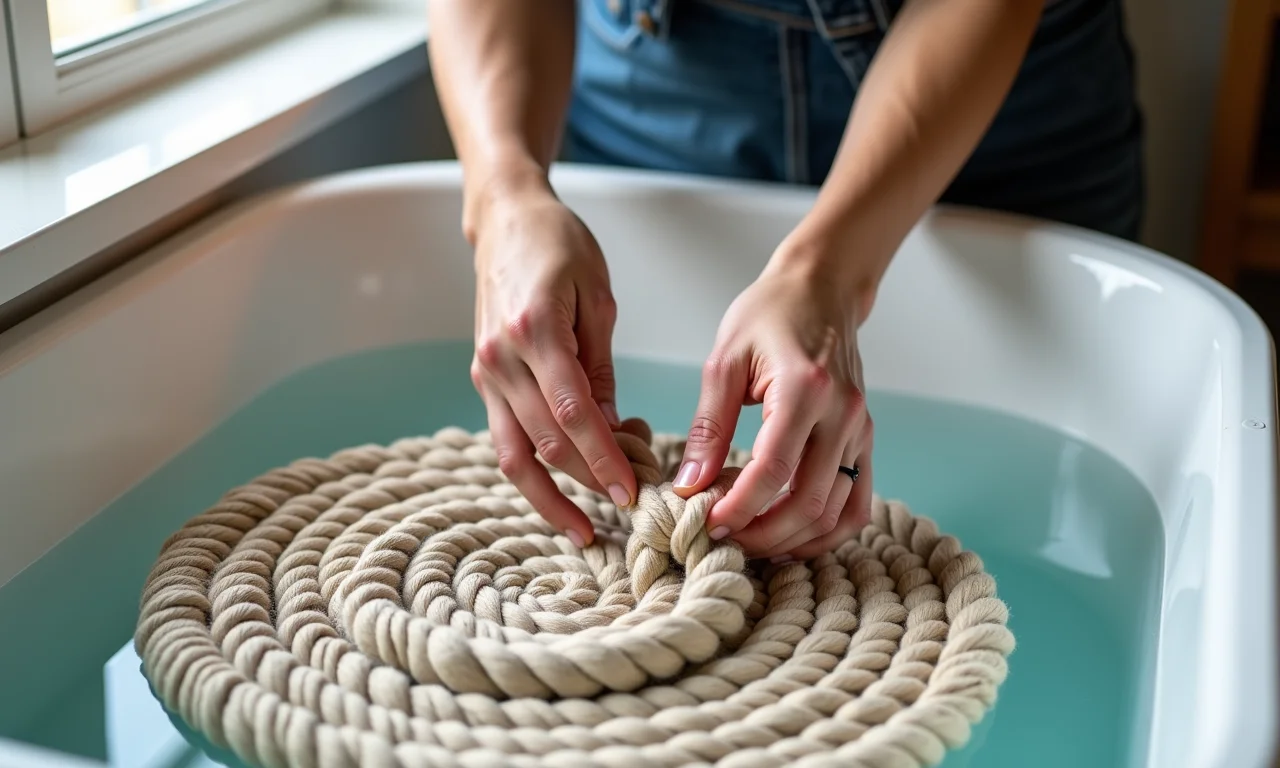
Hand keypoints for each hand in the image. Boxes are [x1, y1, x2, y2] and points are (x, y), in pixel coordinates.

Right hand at [468, 180, 636, 547]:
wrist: (506, 221)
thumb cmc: (560, 246)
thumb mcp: (597, 299)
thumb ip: (601, 367)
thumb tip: (613, 430)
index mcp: (534, 331)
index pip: (573, 415)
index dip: (604, 461)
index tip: (633, 492)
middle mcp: (500, 358)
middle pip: (545, 443)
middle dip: (588, 483)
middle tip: (628, 508)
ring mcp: (484, 371)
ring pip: (514, 455)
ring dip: (549, 497)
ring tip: (583, 529)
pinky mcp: (482, 378)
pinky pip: (504, 439)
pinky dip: (532, 471)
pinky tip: (560, 493)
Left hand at [671, 249, 873, 561]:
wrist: (820, 288)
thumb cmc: (768, 314)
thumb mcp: (723, 361)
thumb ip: (707, 427)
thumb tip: (690, 484)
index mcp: (804, 389)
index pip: (773, 471)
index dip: (739, 509)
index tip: (708, 525)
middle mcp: (843, 414)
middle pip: (809, 503)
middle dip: (763, 535)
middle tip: (723, 541)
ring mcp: (861, 430)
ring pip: (837, 513)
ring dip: (793, 539)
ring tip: (750, 541)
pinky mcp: (866, 439)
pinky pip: (857, 503)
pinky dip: (827, 531)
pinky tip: (791, 536)